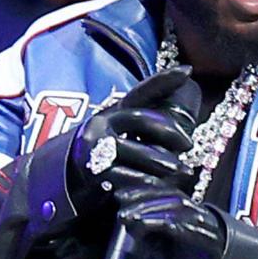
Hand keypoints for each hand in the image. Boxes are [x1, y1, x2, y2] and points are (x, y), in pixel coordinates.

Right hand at [70, 67, 203, 209]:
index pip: (142, 91)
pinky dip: (146, 182)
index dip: (164, 80)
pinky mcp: (94, 170)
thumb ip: (146, 126)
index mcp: (114, 111)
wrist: (68, 179)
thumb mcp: (123, 135)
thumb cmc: (107, 155)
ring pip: (136, 149)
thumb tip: (185, 128)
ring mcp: (96, 146)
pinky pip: (126, 176)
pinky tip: (161, 187)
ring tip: (182, 171)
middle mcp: (102, 123)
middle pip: (141, 119)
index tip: (187, 71)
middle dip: (170, 132)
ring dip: (162, 161)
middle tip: (188, 145)